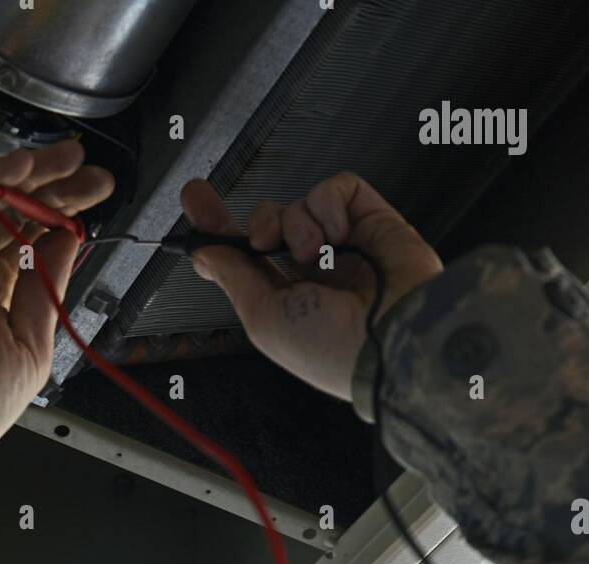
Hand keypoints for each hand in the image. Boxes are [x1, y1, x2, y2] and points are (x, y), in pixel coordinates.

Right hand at [0, 143, 113, 467]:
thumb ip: (47, 291)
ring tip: (64, 158)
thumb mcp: (32, 349)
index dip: (64, 214)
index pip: (34, 240)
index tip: (97, 194)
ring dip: (26, 176)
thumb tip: (69, 244)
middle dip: (53, 187)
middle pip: (14, 215)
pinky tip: (17, 166)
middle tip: (87, 167)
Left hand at [180, 172, 442, 400]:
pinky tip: (340, 235)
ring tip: (317, 256)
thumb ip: (233, 278)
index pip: (246, 257)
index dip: (220, 228)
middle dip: (259, 222)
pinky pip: (337, 189)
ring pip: (299, 206)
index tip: (196, 202)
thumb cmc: (331, 348)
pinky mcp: (371, 220)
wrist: (392, 338)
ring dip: (297, 225)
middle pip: (270, 223)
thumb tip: (204, 252)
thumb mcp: (264, 319)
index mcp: (285, 301)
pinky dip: (330, 206)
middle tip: (263, 239)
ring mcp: (343, 245)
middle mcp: (312, 272)